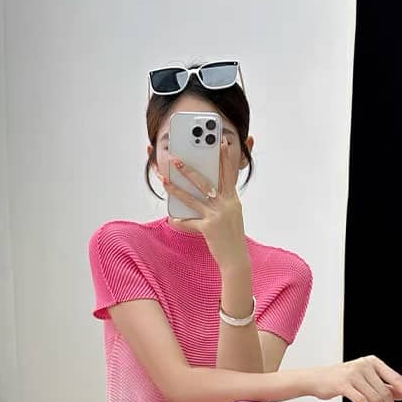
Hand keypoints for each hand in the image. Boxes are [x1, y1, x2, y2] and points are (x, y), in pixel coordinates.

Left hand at [158, 137, 248, 272]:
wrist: (236, 258)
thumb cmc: (232, 236)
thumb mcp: (232, 214)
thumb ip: (223, 201)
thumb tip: (208, 191)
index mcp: (233, 199)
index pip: (228, 174)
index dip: (225, 158)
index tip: (222, 143)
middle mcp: (226, 205)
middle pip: (206, 182)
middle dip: (189, 169)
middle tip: (176, 158)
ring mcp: (217, 216)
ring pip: (193, 198)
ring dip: (177, 187)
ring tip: (165, 178)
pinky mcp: (208, 228)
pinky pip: (190, 222)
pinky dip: (180, 221)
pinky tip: (171, 218)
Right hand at [312, 355, 401, 401]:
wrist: (316, 379)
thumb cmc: (340, 380)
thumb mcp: (365, 380)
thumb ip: (383, 386)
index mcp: (374, 362)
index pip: (397, 379)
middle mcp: (366, 365)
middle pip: (387, 394)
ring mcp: (354, 374)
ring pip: (376, 400)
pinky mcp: (343, 384)